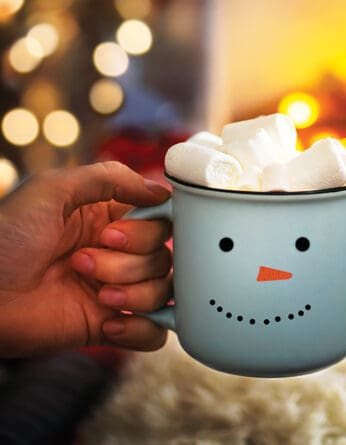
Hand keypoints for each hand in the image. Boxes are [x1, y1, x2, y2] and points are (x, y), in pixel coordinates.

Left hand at [0, 161, 171, 356]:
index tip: (110, 235)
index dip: (146, 231)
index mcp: (107, 219)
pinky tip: (109, 324)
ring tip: (94, 295)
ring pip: (162, 292)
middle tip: (82, 262)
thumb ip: (110, 178)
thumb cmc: (4, 238)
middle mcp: (116, 254)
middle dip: (128, 263)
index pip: (160, 222)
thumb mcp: (52, 189)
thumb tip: (161, 192)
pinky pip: (154, 333)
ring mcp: (114, 290)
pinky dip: (141, 330)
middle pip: (163, 257)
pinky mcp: (107, 326)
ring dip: (132, 294)